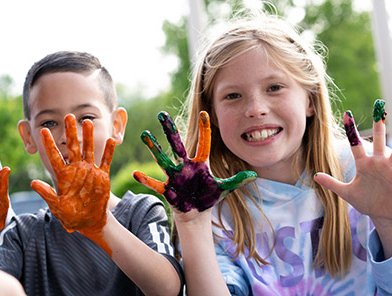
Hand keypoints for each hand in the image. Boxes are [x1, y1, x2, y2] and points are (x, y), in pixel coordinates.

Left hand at [31, 114, 114, 238]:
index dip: (49, 144)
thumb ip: (47, 194)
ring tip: (88, 122)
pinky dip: (108, 152)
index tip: (44, 130)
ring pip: (89, 150)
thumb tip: (33, 183)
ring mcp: (90, 171)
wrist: (89, 221)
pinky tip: (110, 140)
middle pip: (73, 147)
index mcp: (63, 176)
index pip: (54, 156)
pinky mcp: (102, 176)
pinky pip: (105, 161)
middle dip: (71, 132)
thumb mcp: (57, 206)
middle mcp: (76, 170)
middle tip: (69, 116)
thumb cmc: (71, 216)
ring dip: (89, 136)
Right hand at [133, 111, 256, 212]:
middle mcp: (185, 165)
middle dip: (169, 130)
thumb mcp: (224, 188)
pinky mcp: (168, 189)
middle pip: (176, 144)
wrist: (197, 212)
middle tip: (161, 114)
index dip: (205, 129)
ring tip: (145, 134)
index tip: (205, 112)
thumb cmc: (209, 196)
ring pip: (162, 159)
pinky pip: (155, 183)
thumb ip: (237, 180)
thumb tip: (255, 174)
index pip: (203, 143)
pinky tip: (136, 173)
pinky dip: (146, 180)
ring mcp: (175, 176)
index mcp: (200, 163)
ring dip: (153, 148)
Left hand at [314, 100, 391, 255]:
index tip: (346, 113)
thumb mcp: (345, 192)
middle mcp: (378, 162)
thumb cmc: (364, 200)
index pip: (355, 144)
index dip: (351, 130)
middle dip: (378, 124)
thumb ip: (331, 183)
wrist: (380, 213)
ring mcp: (391, 169)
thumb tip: (315, 176)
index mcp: (363, 164)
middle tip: (379, 105)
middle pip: (378, 139)